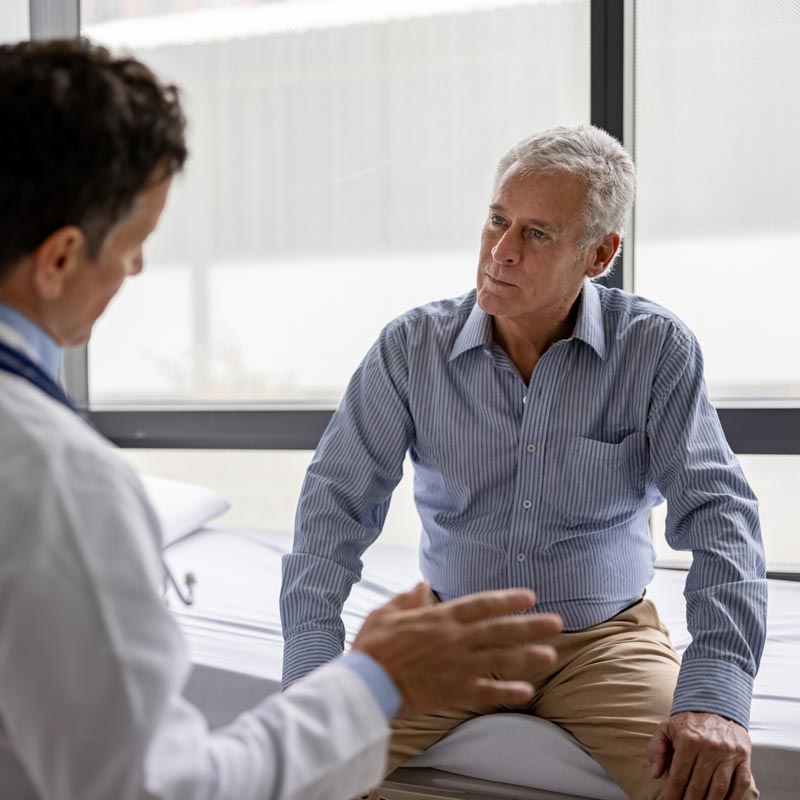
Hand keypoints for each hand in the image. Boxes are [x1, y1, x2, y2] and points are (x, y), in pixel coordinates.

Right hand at [352, 581, 561, 716]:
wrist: (367, 684)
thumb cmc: (373, 647)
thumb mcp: (386, 613)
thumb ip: (408, 599)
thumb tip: (423, 584)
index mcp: (440, 617)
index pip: (482, 604)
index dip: (507, 599)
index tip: (529, 597)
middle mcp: (455, 639)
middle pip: (501, 630)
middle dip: (531, 626)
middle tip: (557, 624)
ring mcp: (458, 666)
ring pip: (501, 659)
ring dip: (528, 657)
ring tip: (551, 655)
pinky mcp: (454, 691)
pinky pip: (487, 691)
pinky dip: (507, 691)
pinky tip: (527, 691)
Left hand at [647, 711, 753, 799]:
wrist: (716, 704)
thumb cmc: (689, 721)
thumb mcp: (666, 727)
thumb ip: (657, 748)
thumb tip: (655, 773)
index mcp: (688, 740)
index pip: (679, 775)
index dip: (672, 794)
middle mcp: (710, 747)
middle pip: (698, 785)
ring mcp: (728, 753)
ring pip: (719, 788)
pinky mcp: (744, 757)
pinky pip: (741, 784)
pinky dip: (733, 799)